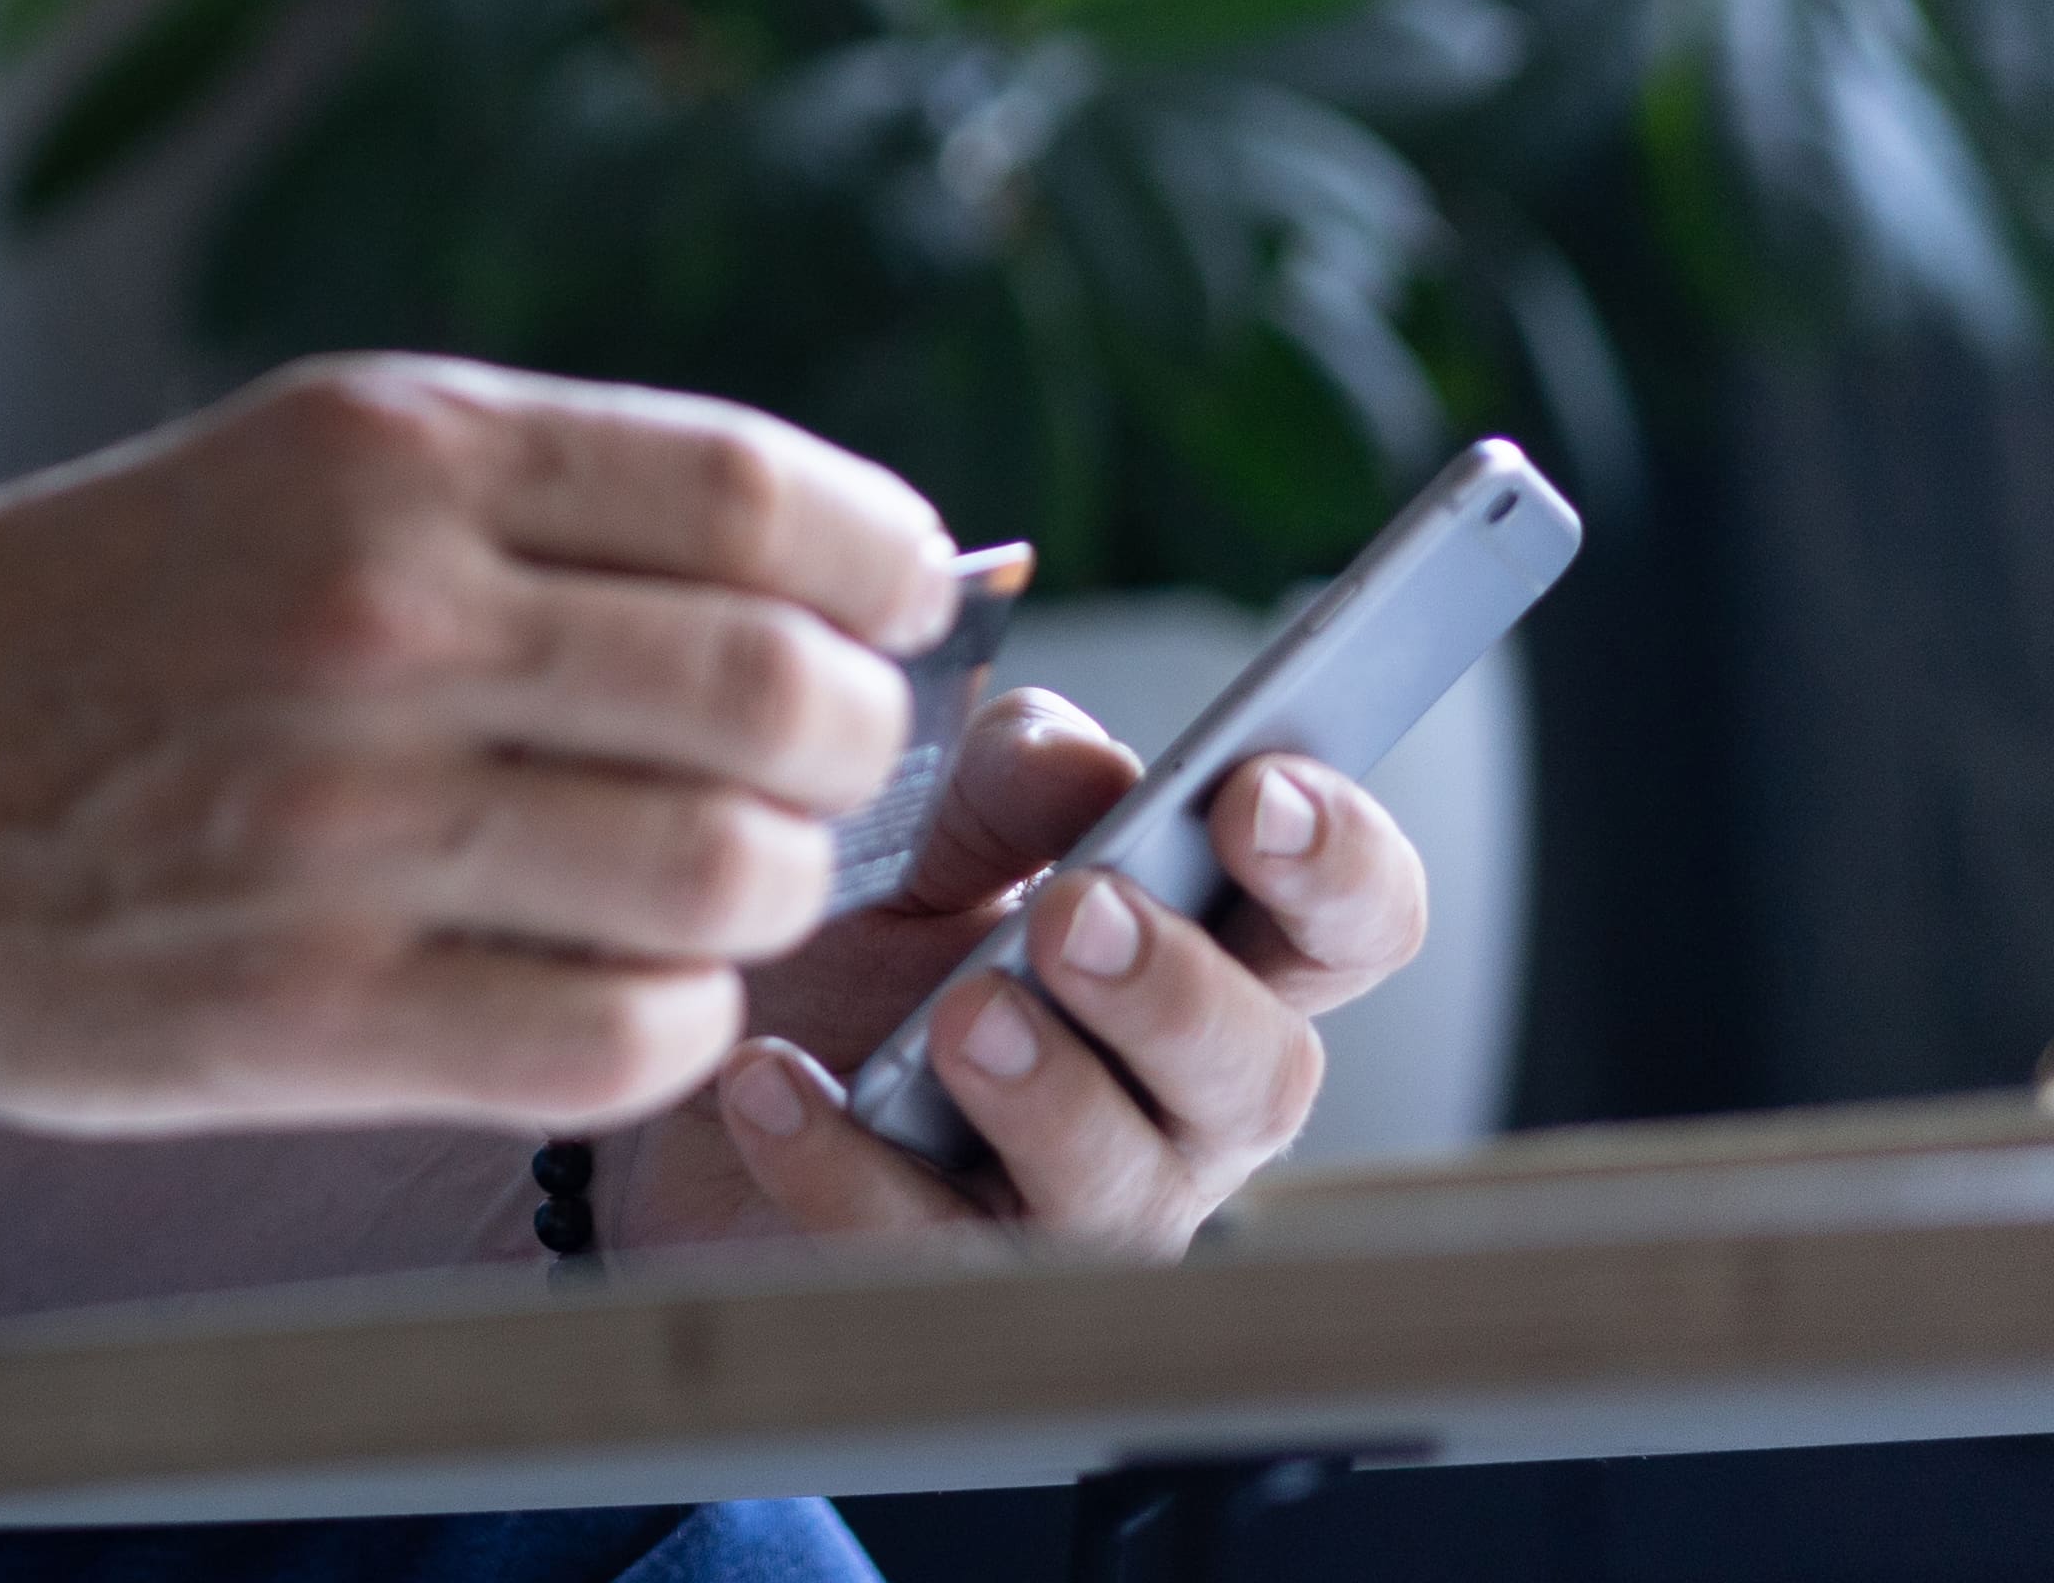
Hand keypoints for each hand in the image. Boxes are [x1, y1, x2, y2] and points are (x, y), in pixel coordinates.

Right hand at [0, 357, 956, 1143]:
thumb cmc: (61, 631)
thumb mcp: (277, 477)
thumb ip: (533, 512)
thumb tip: (858, 565)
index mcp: (381, 451)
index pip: (761, 493)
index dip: (887, 563)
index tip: (904, 607)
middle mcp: (378, 617)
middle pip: (783, 697)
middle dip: (850, 744)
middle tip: (804, 765)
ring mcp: (343, 826)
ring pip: (729, 879)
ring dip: (760, 896)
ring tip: (692, 882)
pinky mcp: (308, 1016)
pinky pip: (621, 1040)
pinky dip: (665, 1025)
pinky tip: (603, 983)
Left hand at [612, 690, 1428, 1262]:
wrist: (704, 1073)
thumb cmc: (861, 960)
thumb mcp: (927, 841)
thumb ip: (1011, 783)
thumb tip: (1088, 767)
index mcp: (1208, 968)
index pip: (1349, 924)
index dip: (1337, 863)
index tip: (1251, 796)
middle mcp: (1176, 1110)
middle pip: (1265, 1073)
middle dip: (1179, 988)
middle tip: (1073, 912)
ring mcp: (1077, 1214)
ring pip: (1125, 1191)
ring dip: (1049, 1093)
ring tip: (956, 1015)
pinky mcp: (951, 1286)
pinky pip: (927, 1250)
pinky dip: (844, 1165)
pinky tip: (773, 1082)